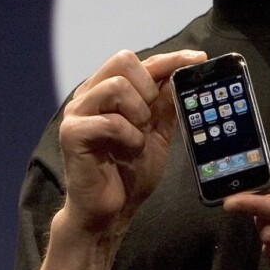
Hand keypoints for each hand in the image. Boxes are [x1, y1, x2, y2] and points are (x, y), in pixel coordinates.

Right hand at [58, 48, 206, 237]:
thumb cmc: (128, 172)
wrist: (110, 211)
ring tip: (138, 135)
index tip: (198, 59)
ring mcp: (77, 112)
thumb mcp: (157, 132)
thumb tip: (182, 73)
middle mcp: (89, 95)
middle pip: (123, 60)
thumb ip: (165, 103)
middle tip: (150, 116)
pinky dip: (130, 136)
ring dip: (138, 113)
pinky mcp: (71, 134)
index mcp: (107, 91)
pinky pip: (110, 121)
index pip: (140, 61)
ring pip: (116, 86)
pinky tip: (130, 149)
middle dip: (148, 87)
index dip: (171, 58)